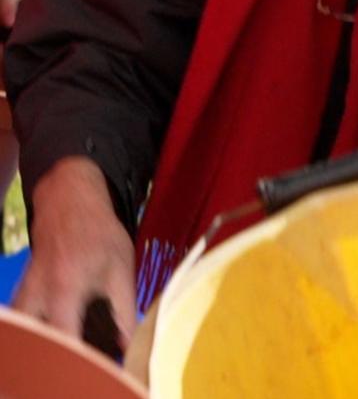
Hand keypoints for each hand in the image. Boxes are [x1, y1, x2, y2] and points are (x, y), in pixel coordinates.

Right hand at [13, 157, 136, 349]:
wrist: (69, 195)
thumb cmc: (98, 229)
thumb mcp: (120, 266)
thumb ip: (125, 309)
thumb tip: (128, 345)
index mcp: (65, 286)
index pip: (62, 338)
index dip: (74, 361)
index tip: (89, 372)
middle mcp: (38, 291)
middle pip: (32, 340)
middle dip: (46, 361)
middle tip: (69, 366)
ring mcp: (26, 289)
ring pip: (21, 329)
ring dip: (36, 344)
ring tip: (56, 358)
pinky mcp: (23, 287)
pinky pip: (21, 317)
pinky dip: (31, 332)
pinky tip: (47, 341)